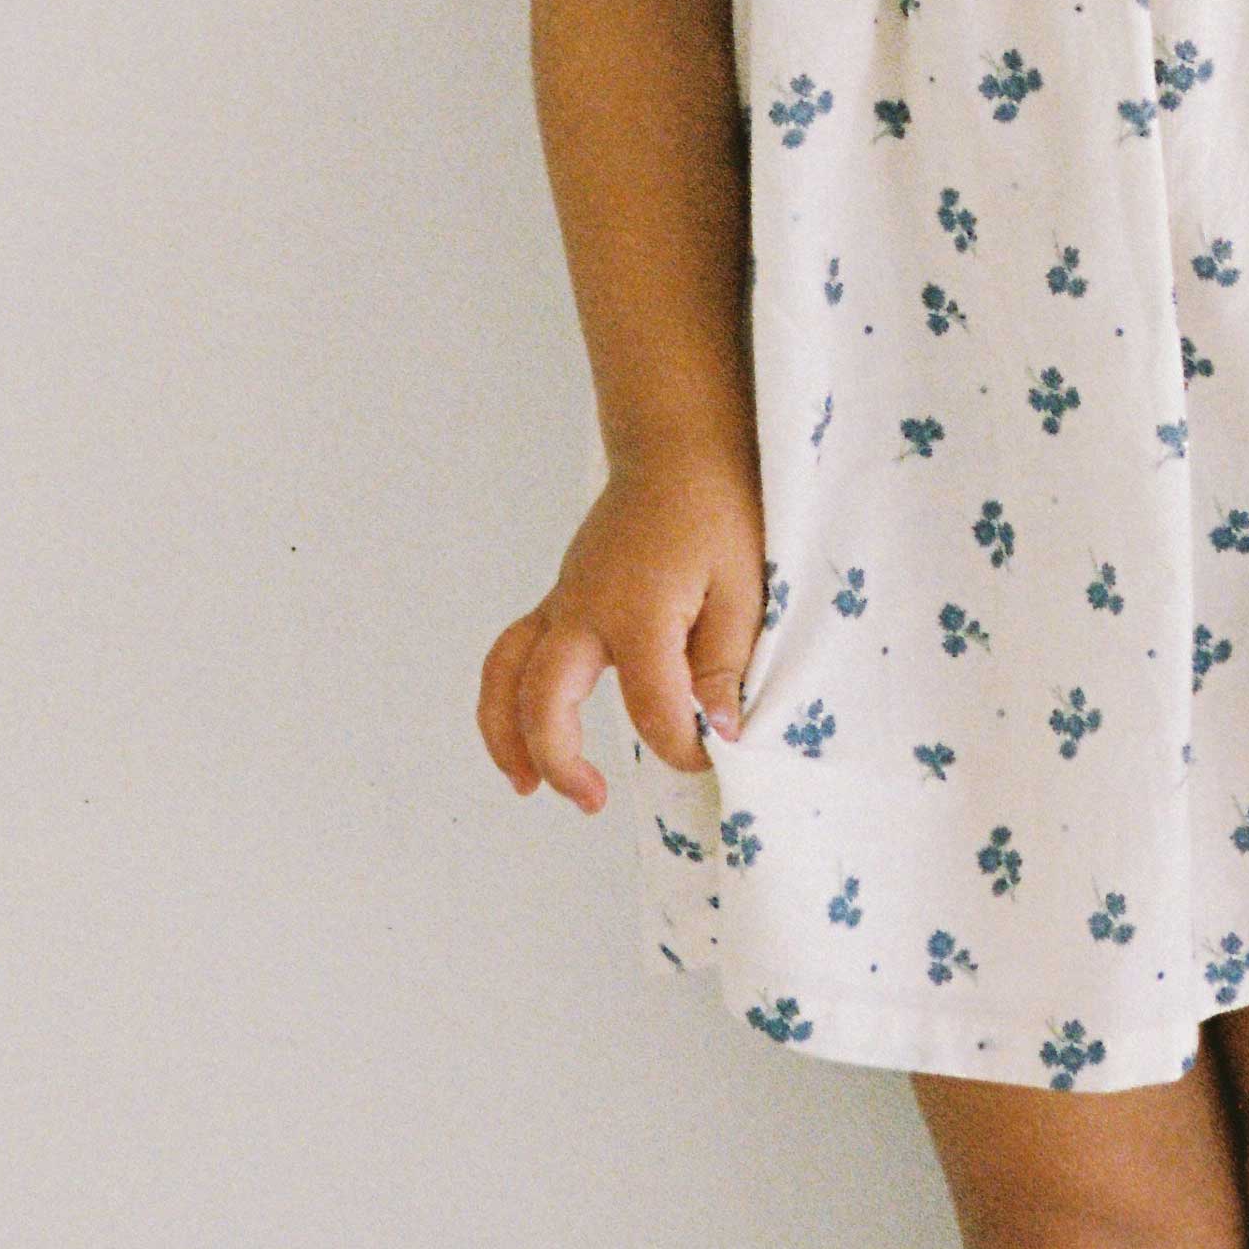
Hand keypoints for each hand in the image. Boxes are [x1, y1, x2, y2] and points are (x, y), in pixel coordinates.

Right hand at [477, 433, 767, 809]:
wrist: (679, 448)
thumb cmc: (717, 511)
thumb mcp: (743, 587)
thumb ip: (726, 664)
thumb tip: (720, 733)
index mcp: (638, 611)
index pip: (651, 708)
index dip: (683, 746)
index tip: (717, 754)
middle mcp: (585, 609)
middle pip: (544, 698)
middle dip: (561, 760)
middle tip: (593, 800)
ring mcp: (564, 601)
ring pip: (505, 673)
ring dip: (505, 734)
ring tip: (525, 785)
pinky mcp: (561, 598)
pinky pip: (514, 651)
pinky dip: (510, 697)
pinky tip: (532, 732)